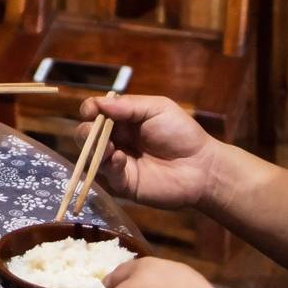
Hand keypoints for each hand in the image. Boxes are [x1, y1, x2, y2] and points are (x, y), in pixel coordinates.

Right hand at [75, 93, 223, 210]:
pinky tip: (120, 158)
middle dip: (86, 131)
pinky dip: (109, 165)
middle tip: (94, 129)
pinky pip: (107, 174)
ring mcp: (118, 163)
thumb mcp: (157, 108)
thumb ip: (128, 106)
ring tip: (107, 146)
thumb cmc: (181, 133)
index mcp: (122, 121)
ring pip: (91, 156)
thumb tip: (98, 104)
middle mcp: (116, 140)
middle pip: (86, 135)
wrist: (202, 166)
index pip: (95, 114)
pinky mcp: (124, 183)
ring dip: (93, 148)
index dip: (89, 110)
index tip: (91, 110)